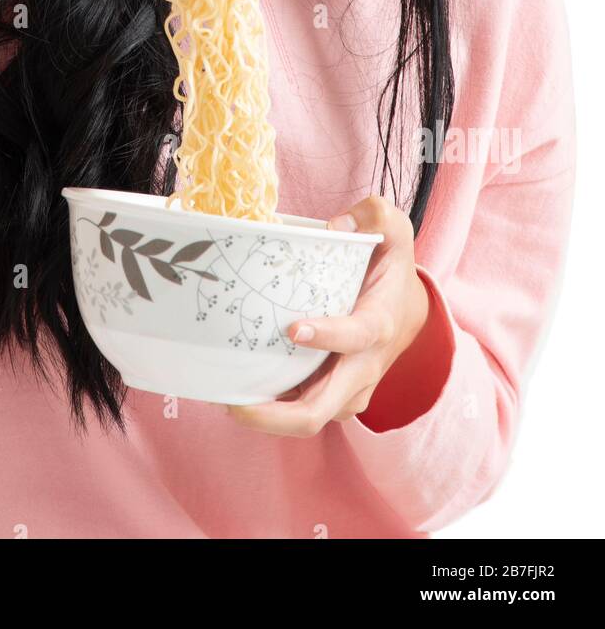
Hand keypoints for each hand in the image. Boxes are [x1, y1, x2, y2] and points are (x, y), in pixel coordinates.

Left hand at [224, 195, 430, 436]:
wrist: (406, 312)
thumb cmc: (391, 269)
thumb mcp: (395, 232)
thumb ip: (375, 215)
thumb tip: (337, 225)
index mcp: (378, 325)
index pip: (356, 337)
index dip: (327, 336)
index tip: (293, 328)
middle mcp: (363, 367)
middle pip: (322, 408)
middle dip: (277, 415)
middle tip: (234, 403)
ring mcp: (347, 389)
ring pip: (308, 418)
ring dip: (268, 417)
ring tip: (225, 401)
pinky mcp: (332, 396)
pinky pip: (300, 411)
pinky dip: (271, 410)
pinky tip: (237, 395)